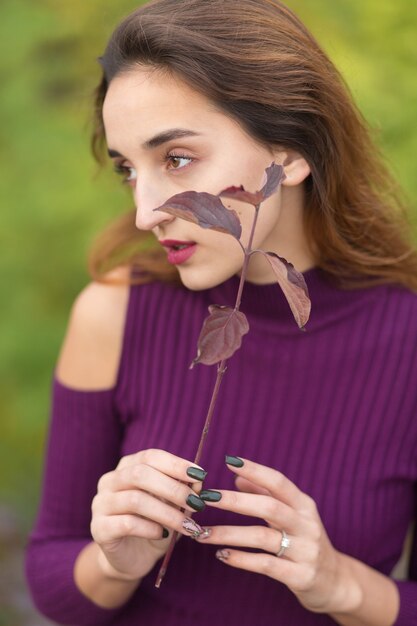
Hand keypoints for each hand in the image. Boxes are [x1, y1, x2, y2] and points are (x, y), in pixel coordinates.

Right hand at [91, 449, 207, 580]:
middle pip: (140, 474)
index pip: (150, 456)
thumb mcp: (173, 507)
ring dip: (167, 513)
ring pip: (135, 500)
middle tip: (196, 503)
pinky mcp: (99, 529)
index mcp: (127, 467)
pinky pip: (126, 523)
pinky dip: (150, 528)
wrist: (131, 559)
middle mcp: (110, 481)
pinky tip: (163, 535)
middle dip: (173, 488)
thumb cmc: (154, 525)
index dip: (175, 464)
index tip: (199, 475)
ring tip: (187, 525)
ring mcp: (101, 504)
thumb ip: (183, 492)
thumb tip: (199, 482)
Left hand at [196, 456, 360, 614]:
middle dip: (235, 501)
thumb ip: (266, 495)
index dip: (254, 470)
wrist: (336, 583)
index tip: (229, 460)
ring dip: (229, 533)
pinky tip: (221, 555)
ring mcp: (305, 550)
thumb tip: (238, 478)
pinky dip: (241, 559)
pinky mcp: (300, 576)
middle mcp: (306, 524)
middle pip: (269, 506)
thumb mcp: (292, 515)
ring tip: (202, 533)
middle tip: (207, 497)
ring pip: (262, 536)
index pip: (278, 481)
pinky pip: (266, 564)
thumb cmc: (306, 542)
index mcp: (304, 505)